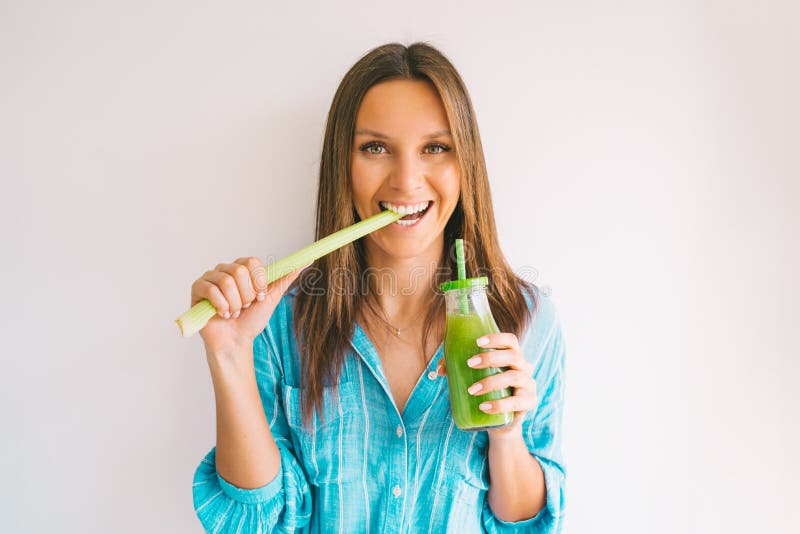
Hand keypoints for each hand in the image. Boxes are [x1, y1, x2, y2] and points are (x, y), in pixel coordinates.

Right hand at [190, 256, 306, 359]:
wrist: (236, 341)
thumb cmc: (252, 320)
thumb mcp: (272, 297)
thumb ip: (286, 278)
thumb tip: (305, 262)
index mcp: (243, 268)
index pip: (252, 262)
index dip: (258, 282)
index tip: (260, 297)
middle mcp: (225, 269)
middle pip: (238, 271)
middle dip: (246, 296)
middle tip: (245, 307)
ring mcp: (210, 278)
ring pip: (226, 282)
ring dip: (234, 304)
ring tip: (234, 312)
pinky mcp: (197, 289)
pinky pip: (210, 290)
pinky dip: (221, 306)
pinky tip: (222, 314)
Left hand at [437, 332, 535, 440]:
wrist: (500, 420)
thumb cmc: (487, 390)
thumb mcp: (472, 376)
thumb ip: (456, 368)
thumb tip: (439, 370)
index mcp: (512, 356)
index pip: (510, 340)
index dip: (496, 338)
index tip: (477, 342)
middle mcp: (524, 367)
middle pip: (513, 355)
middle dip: (490, 358)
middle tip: (469, 364)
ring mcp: (529, 384)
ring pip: (514, 377)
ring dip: (491, 382)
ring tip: (472, 390)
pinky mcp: (529, 403)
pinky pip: (517, 402)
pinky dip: (500, 405)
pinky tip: (484, 407)